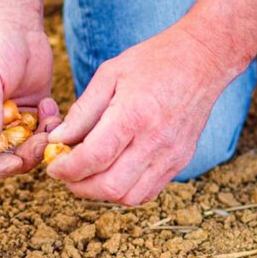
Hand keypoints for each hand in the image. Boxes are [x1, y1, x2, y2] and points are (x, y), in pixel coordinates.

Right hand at [0, 18, 59, 176]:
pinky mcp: (29, 110)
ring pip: (23, 148)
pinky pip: (41, 132)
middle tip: (41, 144)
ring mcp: (6, 118)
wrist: (13, 17)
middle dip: (21, 156)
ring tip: (48, 119)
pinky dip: (50, 126)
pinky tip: (50, 104)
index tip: (13, 162)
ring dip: (39, 142)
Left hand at [46, 25, 237, 204]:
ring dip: (101, 193)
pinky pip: (147, 192)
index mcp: (133, 115)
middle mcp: (155, 141)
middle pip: (110, 186)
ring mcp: (171, 155)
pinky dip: (125, 191)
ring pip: (129, 197)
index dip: (66, 168)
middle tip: (67, 173)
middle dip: (79, 186)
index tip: (53, 165)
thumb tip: (58, 139)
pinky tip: (113, 173)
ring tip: (88, 174)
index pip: (93, 158)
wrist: (202, 60)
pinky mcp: (180, 161)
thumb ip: (83, 110)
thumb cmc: (153, 61)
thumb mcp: (109, 74)